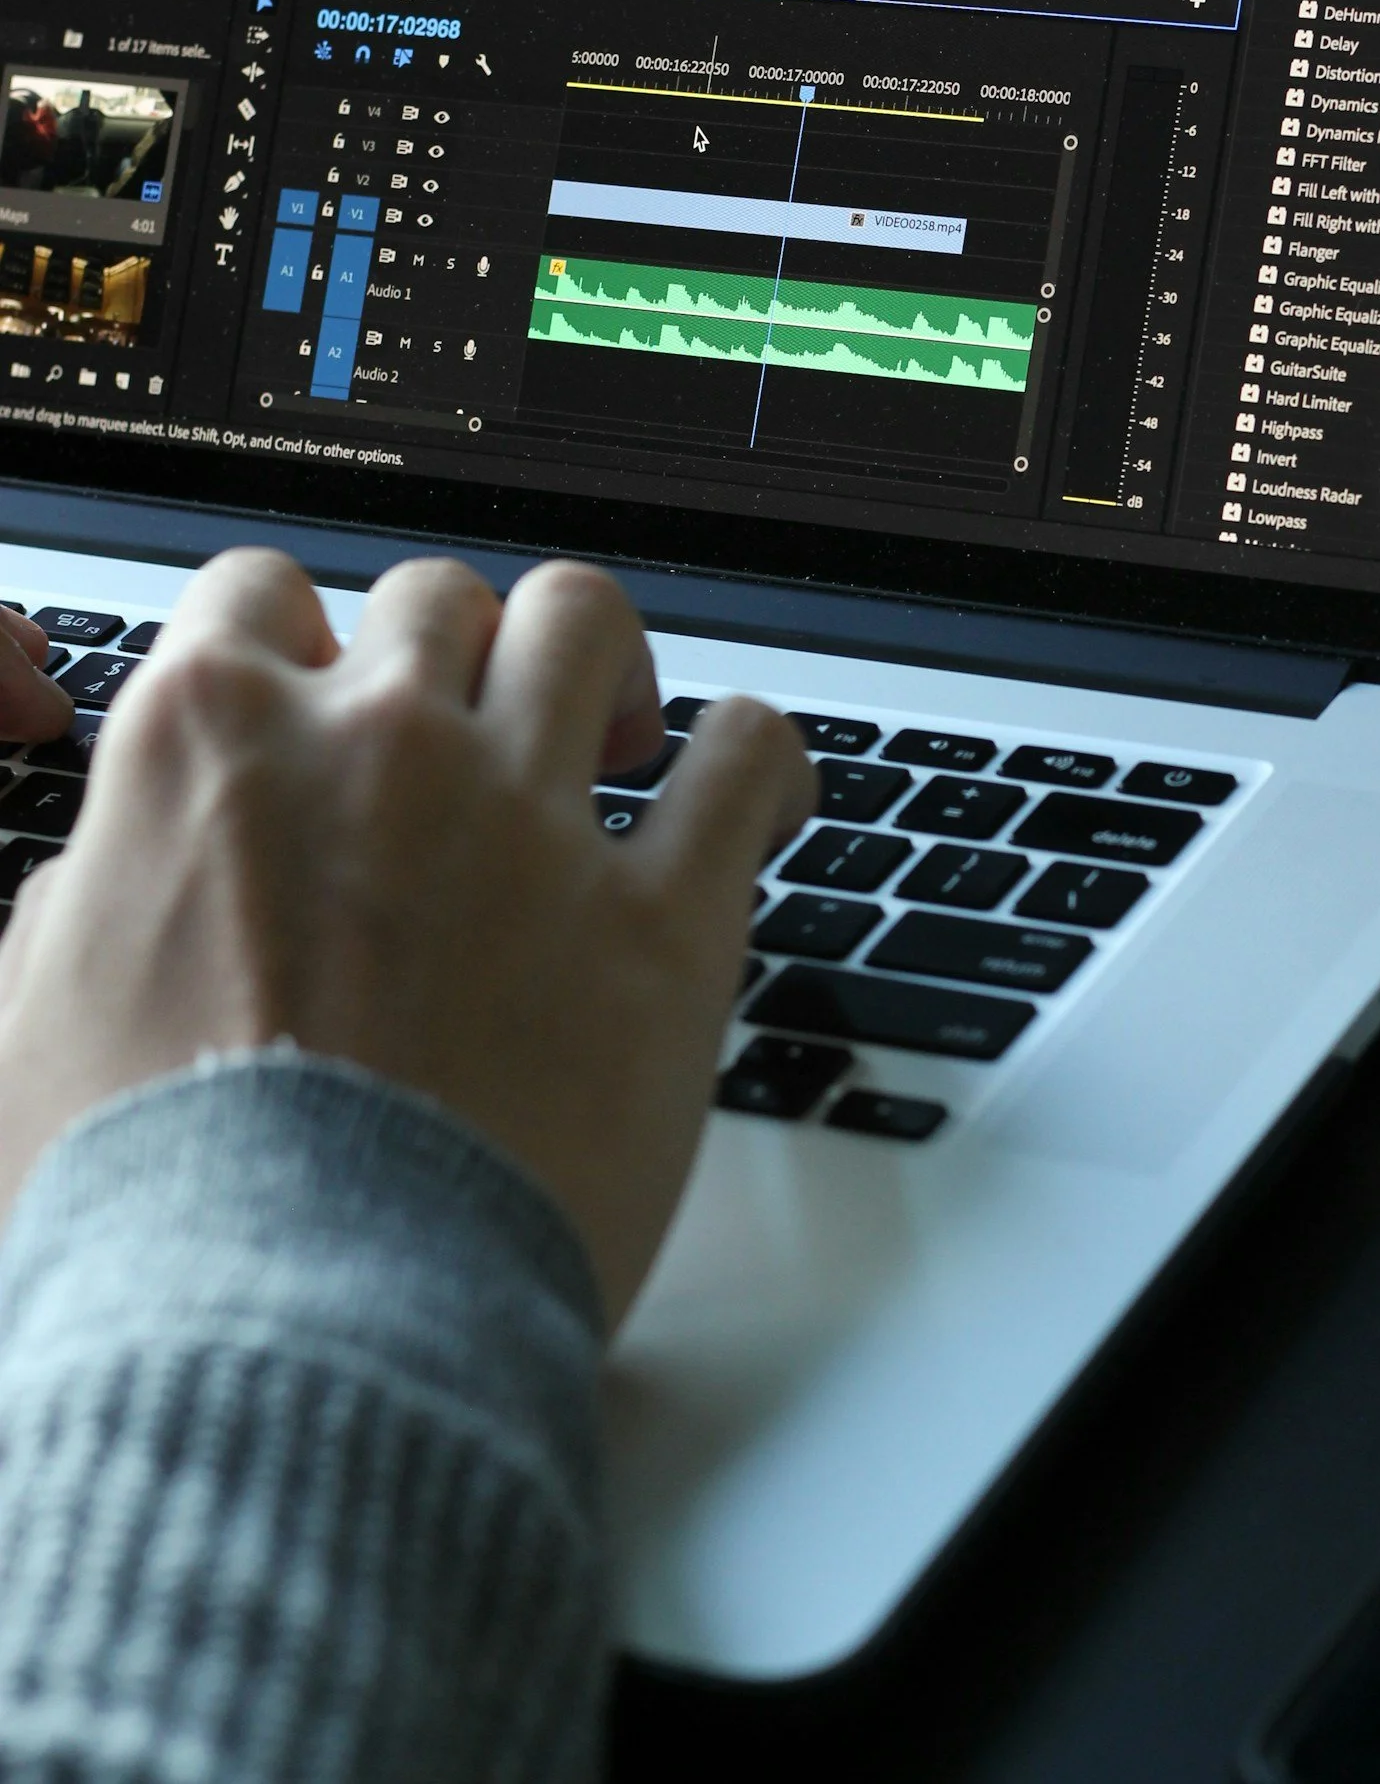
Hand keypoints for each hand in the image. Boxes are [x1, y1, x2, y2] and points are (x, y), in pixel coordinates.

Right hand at [0, 550, 814, 1324]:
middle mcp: (376, 745)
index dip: (302, 642)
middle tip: (478, 731)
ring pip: (586, 624)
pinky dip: (758, 754)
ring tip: (622, 726)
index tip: (331, 690)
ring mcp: (525, 819)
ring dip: (605, 662)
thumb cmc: (146, 1212)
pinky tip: (752, 784)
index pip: (259, 592)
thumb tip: (97, 880)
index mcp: (208, 745)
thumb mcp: (29, 1034)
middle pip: (437, 598)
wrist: (284, 1336)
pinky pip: (744, 761)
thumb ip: (75, 914)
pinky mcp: (659, 920)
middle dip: (455, 654)